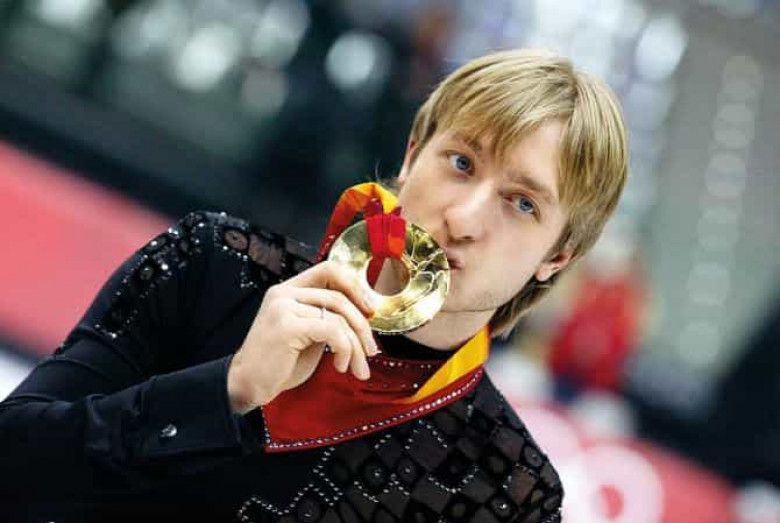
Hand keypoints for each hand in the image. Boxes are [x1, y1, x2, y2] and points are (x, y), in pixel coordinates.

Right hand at [227, 260, 378, 413]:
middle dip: (362, 325)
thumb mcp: (308, 334)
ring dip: (356, 346)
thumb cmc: (279, 364)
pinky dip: (345, 349)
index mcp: (289, 290)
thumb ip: (328, 318)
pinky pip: (332, 330)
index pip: (329, 269)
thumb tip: (364, 313)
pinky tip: (340, 365)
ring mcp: (283, 307)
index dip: (355, 285)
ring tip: (357, 367)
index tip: (370, 308)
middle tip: (371, 350)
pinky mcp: (287, 326)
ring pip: (339, 316)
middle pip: (339, 296)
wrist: (248, 385)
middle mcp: (284, 293)